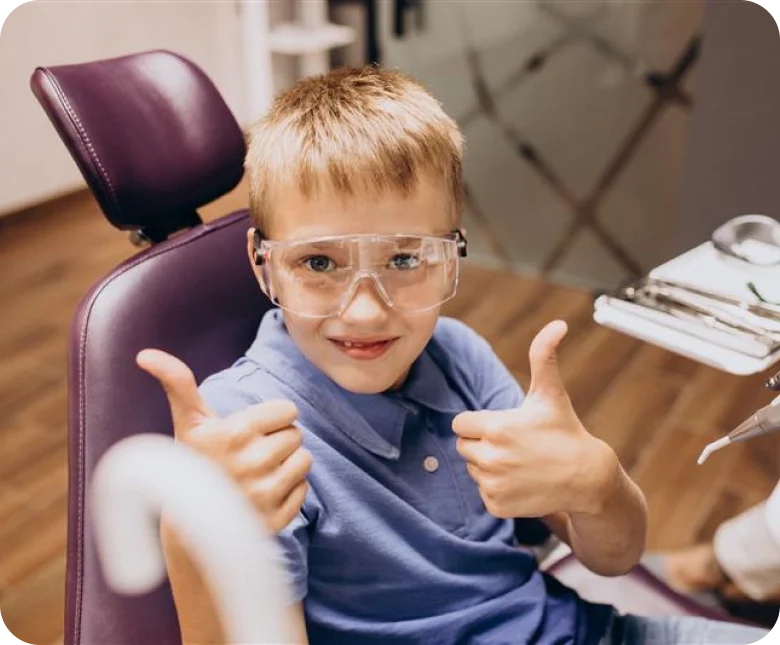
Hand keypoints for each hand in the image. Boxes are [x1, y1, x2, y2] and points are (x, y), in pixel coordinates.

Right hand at [136, 349, 311, 532]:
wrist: (189, 527)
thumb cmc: (193, 464)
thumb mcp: (189, 423)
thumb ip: (177, 383)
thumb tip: (145, 354)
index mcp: (236, 432)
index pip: (288, 410)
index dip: (272, 418)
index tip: (250, 431)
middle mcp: (252, 462)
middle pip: (296, 434)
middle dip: (278, 440)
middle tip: (251, 454)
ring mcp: (265, 493)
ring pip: (304, 460)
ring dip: (287, 464)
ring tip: (259, 473)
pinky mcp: (277, 519)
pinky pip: (304, 489)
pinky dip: (289, 491)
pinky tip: (264, 495)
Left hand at [452, 320, 615, 518]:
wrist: (587, 478)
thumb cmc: (564, 431)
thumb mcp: (550, 393)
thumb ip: (544, 356)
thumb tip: (558, 324)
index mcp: (496, 427)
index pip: (460, 423)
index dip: (478, 423)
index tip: (501, 426)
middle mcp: (491, 457)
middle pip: (464, 446)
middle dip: (483, 443)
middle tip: (514, 445)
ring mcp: (493, 483)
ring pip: (473, 469)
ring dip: (489, 466)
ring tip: (520, 463)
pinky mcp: (497, 505)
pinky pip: (482, 491)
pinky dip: (497, 489)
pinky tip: (521, 482)